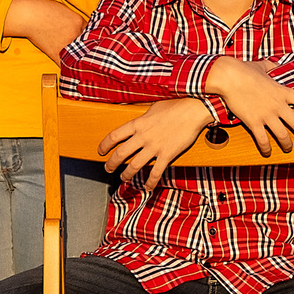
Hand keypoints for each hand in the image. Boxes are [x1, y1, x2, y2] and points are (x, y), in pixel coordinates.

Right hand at [3, 0, 84, 60]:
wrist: (28, 16)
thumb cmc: (43, 9)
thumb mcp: (64, 9)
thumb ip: (74, 19)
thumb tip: (79, 27)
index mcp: (78, 21)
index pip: (90, 30)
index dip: (87, 34)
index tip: (85, 37)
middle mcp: (75, 33)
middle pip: (86, 42)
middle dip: (85, 44)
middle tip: (84, 48)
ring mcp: (67, 45)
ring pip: (79, 54)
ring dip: (79, 56)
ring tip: (81, 59)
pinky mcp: (57, 54)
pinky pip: (67, 64)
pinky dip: (69, 67)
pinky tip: (72, 70)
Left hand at [96, 98, 214, 197]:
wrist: (193, 111)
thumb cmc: (175, 106)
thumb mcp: (153, 107)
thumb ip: (143, 116)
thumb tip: (138, 121)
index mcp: (138, 124)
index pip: (114, 136)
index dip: (104, 145)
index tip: (101, 151)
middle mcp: (143, 136)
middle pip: (120, 154)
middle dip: (111, 164)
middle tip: (108, 168)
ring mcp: (154, 147)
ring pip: (134, 165)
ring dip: (126, 174)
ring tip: (123, 178)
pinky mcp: (167, 155)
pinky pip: (156, 172)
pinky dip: (150, 182)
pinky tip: (147, 188)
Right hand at [203, 58, 293, 156]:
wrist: (229, 77)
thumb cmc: (244, 70)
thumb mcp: (262, 66)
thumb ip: (271, 67)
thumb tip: (273, 64)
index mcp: (283, 92)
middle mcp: (278, 105)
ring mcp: (266, 115)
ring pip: (283, 136)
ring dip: (288, 145)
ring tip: (288, 149)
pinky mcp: (253, 122)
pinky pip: (263, 140)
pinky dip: (266, 149)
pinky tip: (267, 152)